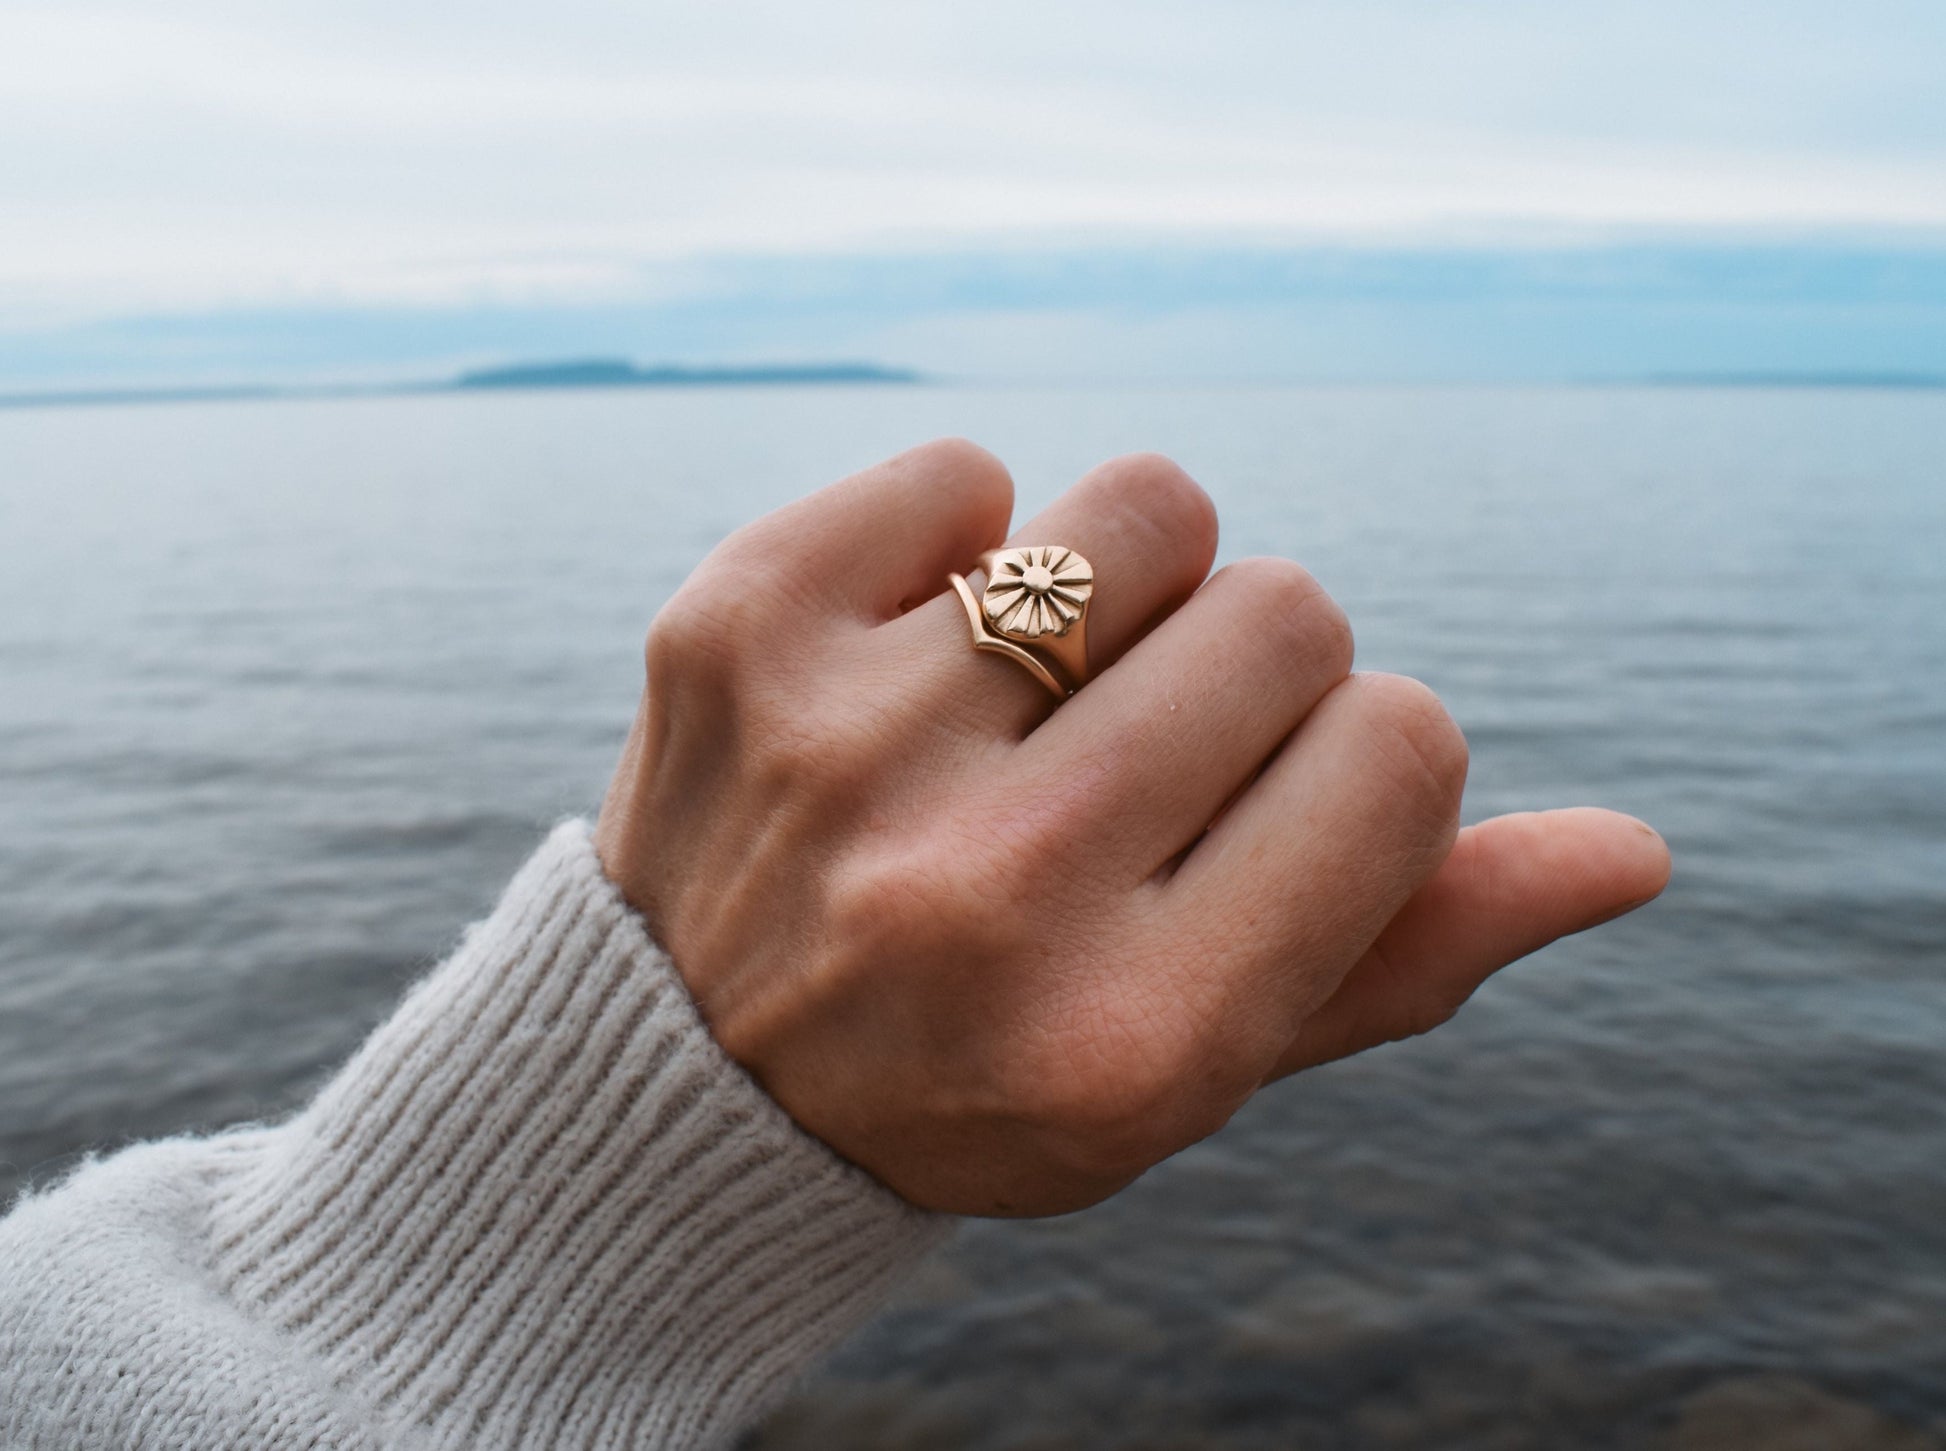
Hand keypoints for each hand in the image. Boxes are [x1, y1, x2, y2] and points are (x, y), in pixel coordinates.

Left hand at [595, 441, 1669, 1215]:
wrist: (691, 1074)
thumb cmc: (987, 1062)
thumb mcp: (1200, 1064)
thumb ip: (1407, 955)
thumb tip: (1631, 851)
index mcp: (1135, 1030)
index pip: (1403, 750)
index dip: (1364, 755)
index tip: (1268, 803)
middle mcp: (991, 890)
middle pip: (1290, 610)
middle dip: (1249, 670)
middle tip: (1134, 758)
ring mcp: (849, 747)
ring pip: (1148, 507)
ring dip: (1133, 580)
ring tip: (1038, 692)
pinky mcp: (740, 628)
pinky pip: (967, 469)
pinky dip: (970, 537)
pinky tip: (914, 658)